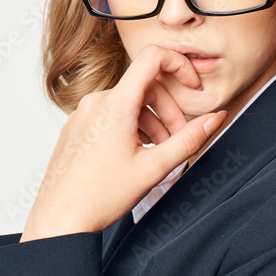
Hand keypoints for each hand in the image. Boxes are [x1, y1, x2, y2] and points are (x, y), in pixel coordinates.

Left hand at [20, 44, 227, 241]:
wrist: (59, 218)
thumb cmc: (99, 197)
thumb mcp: (154, 168)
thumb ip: (189, 140)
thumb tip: (215, 118)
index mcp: (116, 104)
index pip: (152, 57)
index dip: (179, 64)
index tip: (192, 86)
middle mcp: (96, 102)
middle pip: (145, 88)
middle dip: (168, 112)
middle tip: (177, 142)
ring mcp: (83, 113)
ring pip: (128, 104)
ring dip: (151, 123)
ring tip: (158, 155)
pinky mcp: (76, 127)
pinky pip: (110, 115)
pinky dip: (130, 128)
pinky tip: (135, 156)